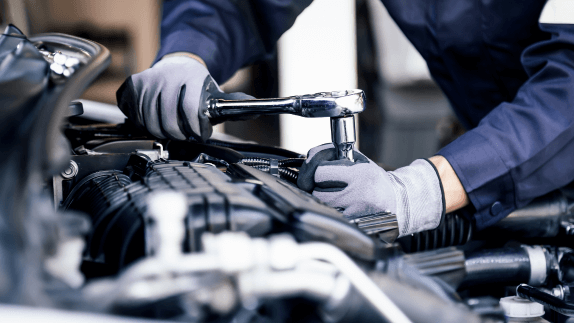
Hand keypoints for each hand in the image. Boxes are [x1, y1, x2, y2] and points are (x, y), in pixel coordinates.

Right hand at [116, 54, 252, 140]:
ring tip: (172, 129)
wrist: (178, 65)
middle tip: (185, 135)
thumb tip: (255, 109)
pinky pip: (134, 115)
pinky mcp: (133, 86)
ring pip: (149, 122)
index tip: (199, 134)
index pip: (190, 111)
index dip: (195, 130)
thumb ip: (236, 104)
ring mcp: (148, 80)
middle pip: (167, 122)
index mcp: (191, 77)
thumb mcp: (217, 94)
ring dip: (160, 132)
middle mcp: (167, 77)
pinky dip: (143, 123)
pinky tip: (154, 120)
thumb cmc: (198, 86)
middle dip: (179, 135)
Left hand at [297, 144, 444, 236]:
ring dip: (321, 199)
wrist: (397, 203)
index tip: (317, 171)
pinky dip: (329, 210)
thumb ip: (336, 156)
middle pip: (315, 191)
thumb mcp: (360, 162)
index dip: (314, 170)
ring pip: (320, 205)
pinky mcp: (352, 224)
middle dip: (314, 186)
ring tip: (331, 194)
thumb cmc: (375, 180)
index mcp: (358, 175)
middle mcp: (356, 194)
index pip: (319, 172)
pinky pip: (330, 216)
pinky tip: (338, 205)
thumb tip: (311, 158)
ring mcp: (353, 212)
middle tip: (322, 184)